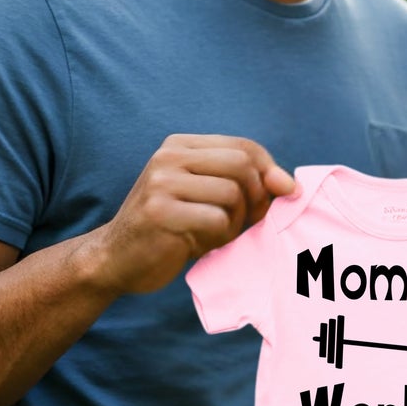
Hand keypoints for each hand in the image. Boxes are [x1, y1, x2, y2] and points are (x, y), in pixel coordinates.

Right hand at [87, 135, 294, 295]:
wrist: (115, 259)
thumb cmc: (172, 229)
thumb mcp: (207, 197)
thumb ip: (245, 185)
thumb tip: (290, 186)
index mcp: (180, 145)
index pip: (244, 146)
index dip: (271, 171)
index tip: (284, 194)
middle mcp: (168, 157)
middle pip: (242, 165)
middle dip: (256, 198)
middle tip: (245, 222)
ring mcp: (161, 183)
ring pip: (232, 193)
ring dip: (236, 222)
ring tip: (217, 235)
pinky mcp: (159, 212)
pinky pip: (216, 220)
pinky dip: (220, 237)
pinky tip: (200, 244)